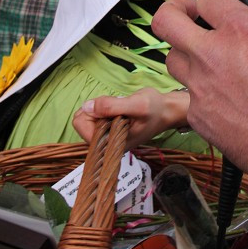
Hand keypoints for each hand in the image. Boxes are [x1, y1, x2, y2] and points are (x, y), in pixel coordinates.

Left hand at [72, 87, 188, 148]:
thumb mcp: (136, 104)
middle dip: (97, 109)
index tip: (110, 107)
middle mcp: (107, 143)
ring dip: (102, 108)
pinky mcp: (110, 130)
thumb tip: (87, 107)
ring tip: (121, 108)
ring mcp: (108, 137)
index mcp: (112, 144)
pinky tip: (121, 110)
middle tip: (117, 107)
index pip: (81, 126)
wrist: (166, 111)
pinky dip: (106, 108)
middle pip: (82, 122)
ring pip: (89, 117)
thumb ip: (110, 106)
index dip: (92, 112)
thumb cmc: (154, 109)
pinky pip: (97, 116)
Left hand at [156, 0, 247, 176]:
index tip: (216, 6)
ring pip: (172, 59)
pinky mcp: (198, 116)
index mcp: (241, 30)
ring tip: (206, 60)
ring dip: (186, 54)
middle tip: (188, 16)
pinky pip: (189, 95)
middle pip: (166, 20)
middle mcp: (212, 54)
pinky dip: (203, 93)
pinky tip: (225, 99)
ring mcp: (200, 86)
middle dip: (173, 11)